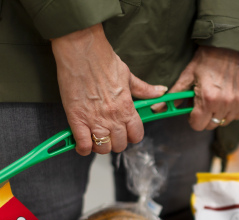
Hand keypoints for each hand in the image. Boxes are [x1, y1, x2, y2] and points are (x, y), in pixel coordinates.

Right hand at [51, 24, 166, 155]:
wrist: (81, 52)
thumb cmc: (104, 61)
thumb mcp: (129, 76)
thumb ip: (144, 89)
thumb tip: (161, 92)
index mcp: (128, 108)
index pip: (136, 135)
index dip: (132, 137)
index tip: (126, 133)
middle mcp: (114, 117)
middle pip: (120, 145)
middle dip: (116, 143)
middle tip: (109, 135)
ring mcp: (95, 120)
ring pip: (103, 148)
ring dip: (100, 146)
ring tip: (95, 138)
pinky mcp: (77, 119)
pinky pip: (83, 144)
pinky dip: (83, 148)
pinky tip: (82, 143)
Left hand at [160, 46, 238, 130]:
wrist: (231, 46)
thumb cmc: (207, 60)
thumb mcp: (188, 75)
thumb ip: (175, 95)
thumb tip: (157, 108)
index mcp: (208, 99)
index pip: (198, 125)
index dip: (193, 119)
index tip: (194, 110)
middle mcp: (225, 104)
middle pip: (211, 125)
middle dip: (206, 117)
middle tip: (205, 101)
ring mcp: (238, 103)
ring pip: (224, 121)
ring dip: (220, 113)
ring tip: (217, 96)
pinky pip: (237, 115)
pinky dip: (232, 109)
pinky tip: (228, 96)